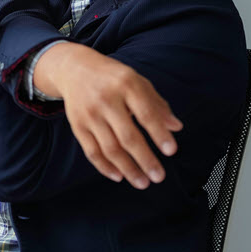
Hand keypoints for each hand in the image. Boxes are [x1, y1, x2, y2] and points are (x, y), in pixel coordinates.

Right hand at [34, 43, 183, 188]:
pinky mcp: (77, 125)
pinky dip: (105, 167)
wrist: (74, 69)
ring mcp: (89, 114)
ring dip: (128, 169)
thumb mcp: (138, 82)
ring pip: (110, 148)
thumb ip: (157, 104)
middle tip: (159, 177)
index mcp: (126, 85)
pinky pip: (91, 151)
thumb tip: (176, 127)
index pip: (145, 113)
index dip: (158, 133)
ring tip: (142, 182)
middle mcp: (106, 99)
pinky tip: (119, 176)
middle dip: (145, 160)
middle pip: (127, 136)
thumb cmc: (113, 77)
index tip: (171, 151)